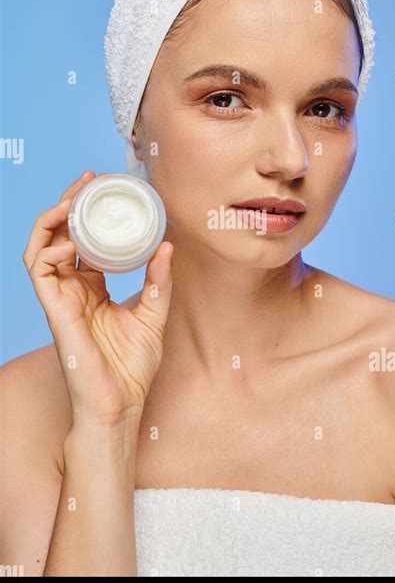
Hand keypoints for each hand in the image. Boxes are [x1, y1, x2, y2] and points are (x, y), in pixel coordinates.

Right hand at [23, 171, 173, 430]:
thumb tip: (168, 244)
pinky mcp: (53, 309)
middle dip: (69, 204)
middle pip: (60, 236)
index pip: (84, 241)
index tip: (106, 189)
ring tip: (73, 197)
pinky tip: (69, 235)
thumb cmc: (133, 366)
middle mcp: (73, 289)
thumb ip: (158, 281)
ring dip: (53, 218)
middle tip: (89, 180)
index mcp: (93, 289)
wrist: (122, 402)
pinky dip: (48, 246)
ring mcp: (61, 298)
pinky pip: (38, 270)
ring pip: (41, 246)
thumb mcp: (154, 314)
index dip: (89, 214)